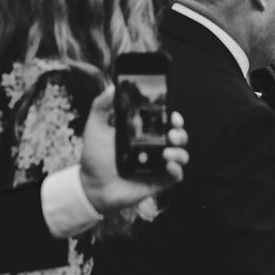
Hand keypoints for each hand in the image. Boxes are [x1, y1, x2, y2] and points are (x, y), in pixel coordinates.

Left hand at [80, 83, 188, 213]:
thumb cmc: (95, 158)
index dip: (173, 117)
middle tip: (171, 135)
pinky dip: (176, 170)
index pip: (164, 123)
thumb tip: (112, 87)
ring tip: (166, 154)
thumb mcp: (94, 128)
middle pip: (178, 137)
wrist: (93, 186)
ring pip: (181, 155)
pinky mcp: (161, 181)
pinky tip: (168, 166)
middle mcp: (154, 148)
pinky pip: (177, 175)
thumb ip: (101, 107)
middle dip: (180, 133)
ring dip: (179, 152)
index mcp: (143, 134)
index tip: (172, 115)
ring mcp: (159, 165)